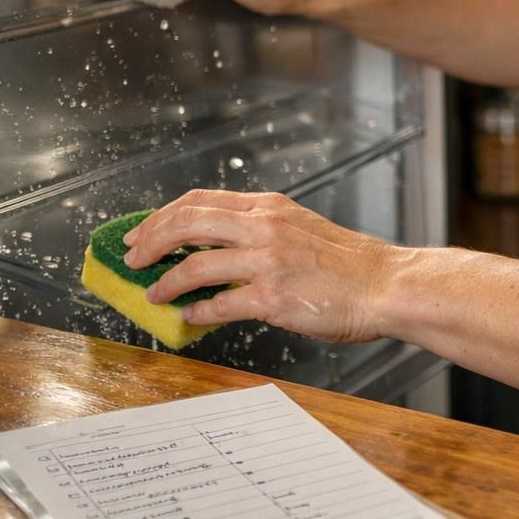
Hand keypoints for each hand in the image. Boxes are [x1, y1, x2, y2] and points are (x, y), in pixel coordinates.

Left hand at [121, 189, 403, 342]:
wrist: (385, 285)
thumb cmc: (349, 265)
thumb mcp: (301, 229)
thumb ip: (261, 233)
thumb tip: (216, 253)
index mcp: (269, 208)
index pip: (200, 201)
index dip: (161, 216)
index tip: (141, 232)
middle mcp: (264, 227)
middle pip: (186, 223)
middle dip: (149, 242)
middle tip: (133, 259)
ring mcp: (267, 261)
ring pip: (194, 265)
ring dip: (165, 282)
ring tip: (154, 295)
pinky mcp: (273, 296)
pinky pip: (218, 305)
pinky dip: (197, 312)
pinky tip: (191, 318)